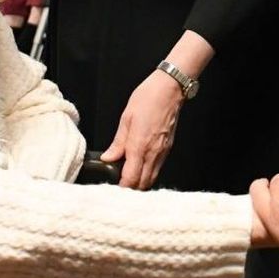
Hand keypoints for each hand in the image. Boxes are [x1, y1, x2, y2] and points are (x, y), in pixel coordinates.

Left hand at [102, 70, 181, 188]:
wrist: (170, 89)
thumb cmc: (148, 98)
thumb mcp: (126, 118)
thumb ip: (118, 142)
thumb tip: (108, 157)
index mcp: (139, 146)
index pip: (131, 178)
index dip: (122, 187)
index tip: (113, 188)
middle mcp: (153, 153)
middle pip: (143, 183)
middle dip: (131, 188)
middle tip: (119, 185)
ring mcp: (162, 152)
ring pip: (152, 178)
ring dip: (140, 182)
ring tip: (128, 178)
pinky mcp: (168, 148)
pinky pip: (157, 168)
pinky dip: (148, 173)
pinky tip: (140, 167)